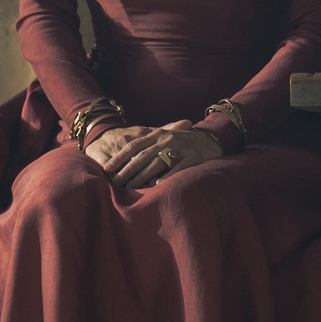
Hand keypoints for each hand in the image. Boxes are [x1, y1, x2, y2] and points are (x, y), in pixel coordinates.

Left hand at [85, 123, 222, 187]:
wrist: (213, 137)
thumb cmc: (185, 140)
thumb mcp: (166, 136)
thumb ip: (150, 144)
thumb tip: (128, 158)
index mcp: (158, 134)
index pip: (134, 146)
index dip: (120, 157)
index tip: (107, 169)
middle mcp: (166, 139)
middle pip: (142, 156)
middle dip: (127, 170)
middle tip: (116, 182)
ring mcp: (180, 148)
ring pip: (156, 163)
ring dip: (142, 176)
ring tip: (132, 187)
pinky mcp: (193, 157)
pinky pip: (177, 168)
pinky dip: (166, 177)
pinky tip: (156, 186)